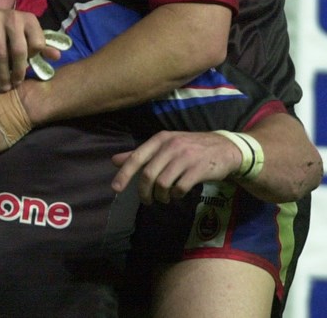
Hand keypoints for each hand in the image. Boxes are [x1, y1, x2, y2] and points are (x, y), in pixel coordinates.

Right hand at [0, 8, 58, 89]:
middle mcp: (13, 17)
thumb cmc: (7, 30)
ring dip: (3, 73)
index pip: (37, 44)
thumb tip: (57, 56)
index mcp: (29, 19)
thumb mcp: (26, 35)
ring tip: (5, 83)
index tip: (28, 63)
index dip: (33, 57)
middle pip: (19, 51)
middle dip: (18, 71)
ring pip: (1, 54)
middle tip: (16, 84)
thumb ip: (41, 46)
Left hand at [111, 130, 241, 203]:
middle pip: (148, 174)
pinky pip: (180, 188)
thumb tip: (114, 161)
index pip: (136, 157)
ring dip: (161, 196)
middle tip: (147, 201)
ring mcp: (185, 157)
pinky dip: (176, 195)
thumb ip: (141, 154)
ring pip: (163, 183)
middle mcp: (171, 146)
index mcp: (160, 139)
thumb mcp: (165, 146)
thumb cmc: (190, 148)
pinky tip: (178, 194)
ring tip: (164, 198)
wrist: (226, 148)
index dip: (124, 174)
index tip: (116, 189)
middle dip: (144, 192)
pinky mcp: (198, 170)